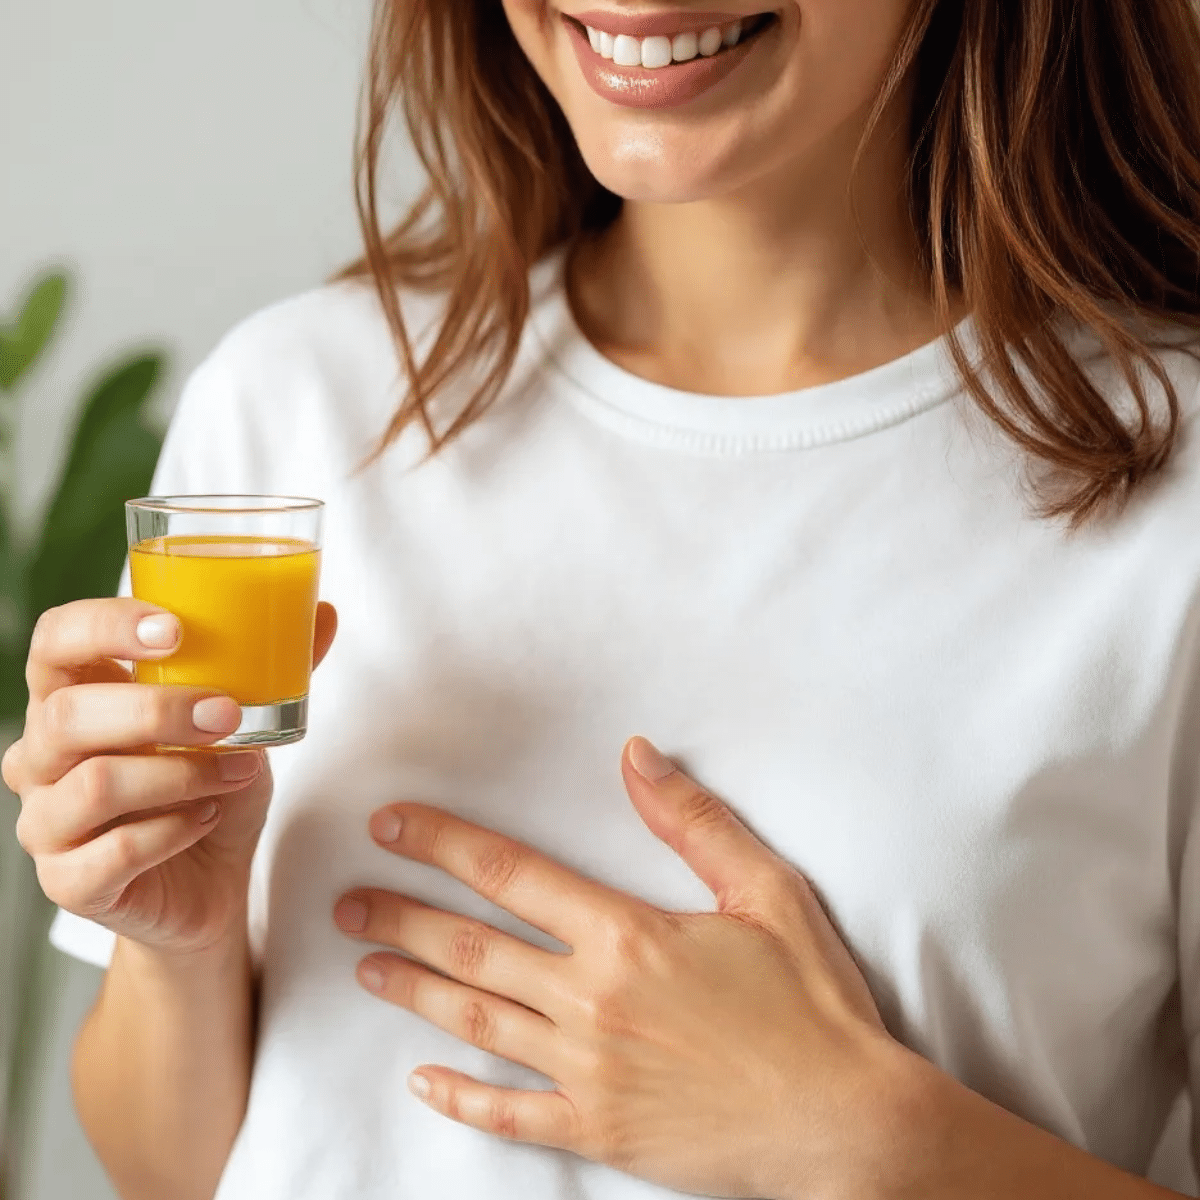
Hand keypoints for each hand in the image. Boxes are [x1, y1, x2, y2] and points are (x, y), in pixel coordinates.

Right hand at [4, 597, 337, 954]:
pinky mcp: (68, 882)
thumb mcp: (245, 722)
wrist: (213, 881)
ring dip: (181, 774)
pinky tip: (207, 818)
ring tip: (237, 771)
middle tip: (228, 715)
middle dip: (158, 711)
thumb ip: (272, 669)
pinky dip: (174, 832)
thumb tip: (323, 613)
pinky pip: (112, 852)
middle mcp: (43, 757)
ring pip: (94, 784)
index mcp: (76, 698)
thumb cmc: (211, 788)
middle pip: (67, 716)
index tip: (175, 630)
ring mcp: (48, 822)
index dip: (103, 626)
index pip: (55, 642)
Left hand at [334, 736, 902, 1199]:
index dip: (444, 844)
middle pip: (473, 948)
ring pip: (477, 1021)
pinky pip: (511, 1113)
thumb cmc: (811, 1003)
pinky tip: (422, 1079)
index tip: (391, 824)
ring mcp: (588, 1072)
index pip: (512, 875)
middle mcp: (592, 1001)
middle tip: (346, 898)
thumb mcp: (768, 892)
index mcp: (628, 936)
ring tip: (365, 965)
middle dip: (402, 915)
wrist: (844, 1123)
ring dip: (412, 990)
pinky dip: (461, 1097)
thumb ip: (694, 822)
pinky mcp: (600, 1130)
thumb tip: (636, 756)